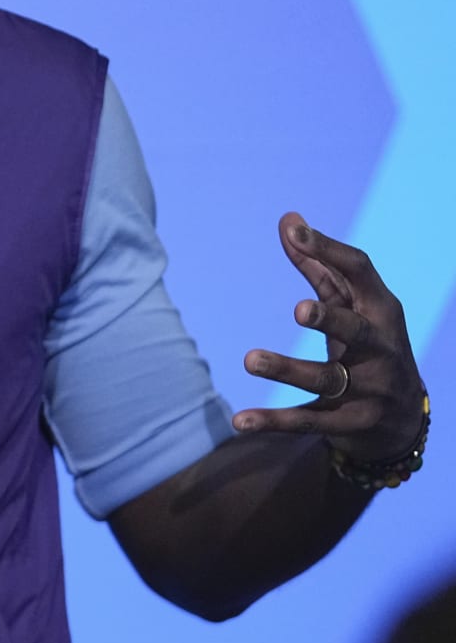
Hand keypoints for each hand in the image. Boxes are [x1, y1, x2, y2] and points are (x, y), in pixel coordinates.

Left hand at [236, 212, 423, 460]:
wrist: (404, 421)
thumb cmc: (370, 346)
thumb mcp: (352, 307)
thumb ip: (318, 266)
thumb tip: (288, 218)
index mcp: (380, 311)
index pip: (361, 273)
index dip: (329, 250)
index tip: (294, 231)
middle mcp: (380, 348)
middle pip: (356, 331)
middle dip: (330, 320)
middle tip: (298, 309)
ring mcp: (369, 389)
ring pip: (327, 378)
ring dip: (288, 369)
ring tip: (249, 359)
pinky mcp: (349, 423)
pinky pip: (308, 422)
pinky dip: (274, 422)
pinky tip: (239, 421)